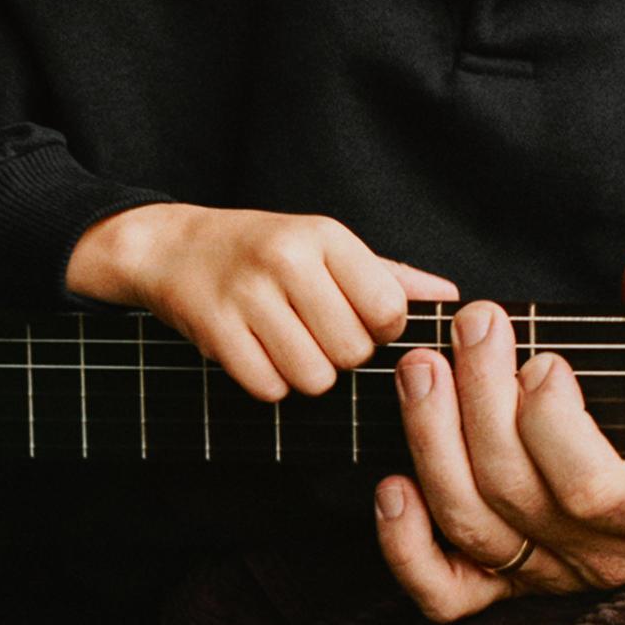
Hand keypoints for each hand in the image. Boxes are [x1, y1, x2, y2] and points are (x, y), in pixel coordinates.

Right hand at [68, 202, 456, 402]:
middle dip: (340, 356)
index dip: (379, 330)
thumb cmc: (263, 251)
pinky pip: (268, 387)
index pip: (387, 310)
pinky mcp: (216, 328)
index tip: (356, 320)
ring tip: (286, 345)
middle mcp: (288, 259)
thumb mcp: (326, 247)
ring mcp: (248, 294)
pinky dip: (268, 383)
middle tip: (314, 334)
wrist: (173, 247)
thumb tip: (451, 298)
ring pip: (313, 377)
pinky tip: (257, 353)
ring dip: (305, 375)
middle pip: (352, 352)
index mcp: (326, 236)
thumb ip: (388, 276)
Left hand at [374, 230, 624, 621]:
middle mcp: (599, 555)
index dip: (554, 427)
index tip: (542, 360)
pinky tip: (390, 483)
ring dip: (433, 442)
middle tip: (468, 331)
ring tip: (418, 370)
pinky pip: (442, 592)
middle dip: (480, 403)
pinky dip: (406, 545)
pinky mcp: (496, 591)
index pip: (593, 489)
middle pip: (516, 492)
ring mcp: (542, 575)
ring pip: (472, 525)